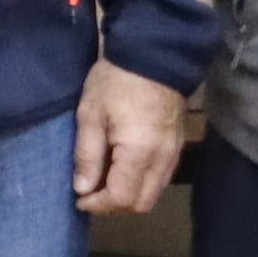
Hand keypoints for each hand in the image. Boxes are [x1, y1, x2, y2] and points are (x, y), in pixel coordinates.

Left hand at [74, 61, 191, 215]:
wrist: (154, 52)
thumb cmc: (116, 80)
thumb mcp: (90, 114)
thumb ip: (87, 155)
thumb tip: (82, 188)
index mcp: (139, 153)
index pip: (121, 198)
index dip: (98, 204)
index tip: (79, 198)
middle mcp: (162, 159)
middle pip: (141, 203)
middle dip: (115, 204)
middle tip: (92, 191)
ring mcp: (173, 152)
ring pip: (154, 192)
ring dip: (130, 193)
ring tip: (106, 179)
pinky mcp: (177, 144)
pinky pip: (161, 176)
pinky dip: (142, 181)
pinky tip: (125, 166)